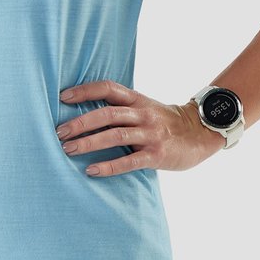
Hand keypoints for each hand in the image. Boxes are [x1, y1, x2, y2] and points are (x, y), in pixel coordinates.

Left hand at [56, 80, 225, 174]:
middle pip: (107, 113)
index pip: (108, 88)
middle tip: (59, 132)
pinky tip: (91, 171)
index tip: (63, 97)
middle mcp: (142, 114)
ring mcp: (150, 134)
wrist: (200, 133)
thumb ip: (121, 109)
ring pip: (115, 135)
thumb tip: (85, 114)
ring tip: (68, 149)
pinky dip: (109, 166)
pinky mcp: (157, 155)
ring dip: (89, 142)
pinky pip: (129, 161)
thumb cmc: (165, 122)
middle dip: (80, 122)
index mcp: (137, 100)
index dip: (85, 90)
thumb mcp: (145, 108)